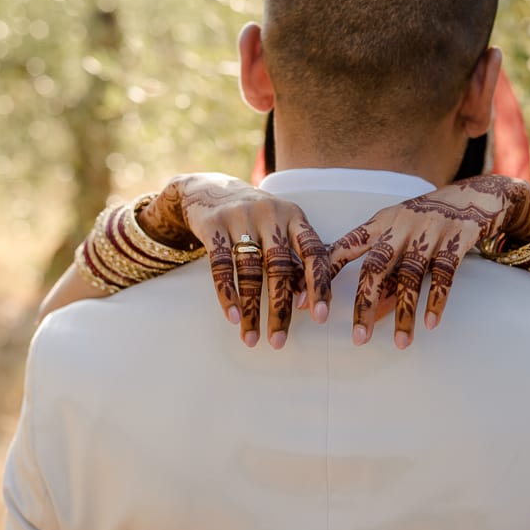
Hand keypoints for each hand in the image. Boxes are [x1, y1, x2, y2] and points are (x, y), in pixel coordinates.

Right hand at [138, 173, 330, 348]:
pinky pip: (221, 265)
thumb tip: (307, 301)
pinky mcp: (213, 225)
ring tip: (251, 338)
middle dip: (280, 309)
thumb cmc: (254, 218)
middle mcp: (270, 214)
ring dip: (251, 309)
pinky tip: (232, 316)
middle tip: (279, 341)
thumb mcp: (280, 228)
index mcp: (294, 216)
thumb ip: (293, 258)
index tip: (321, 316)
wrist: (208, 188)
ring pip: (249, 272)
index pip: (313, 252)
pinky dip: (227, 293)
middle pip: (279, 268)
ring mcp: (240, 217)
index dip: (319, 285)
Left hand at [328, 176, 529, 348]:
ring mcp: (428, 232)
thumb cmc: (424, 225)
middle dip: (365, 304)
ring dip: (404, 313)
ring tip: (400, 343)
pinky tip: (430, 323)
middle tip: (359, 337)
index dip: (325, 276)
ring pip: (410, 277)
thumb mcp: (397, 237)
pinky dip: (436, 299)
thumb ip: (384, 273)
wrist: (472, 197)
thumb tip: (369, 316)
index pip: (344, 248)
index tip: (309, 304)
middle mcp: (399, 227)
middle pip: (375, 267)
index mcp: (378, 225)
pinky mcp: (456, 239)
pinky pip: (445, 274)